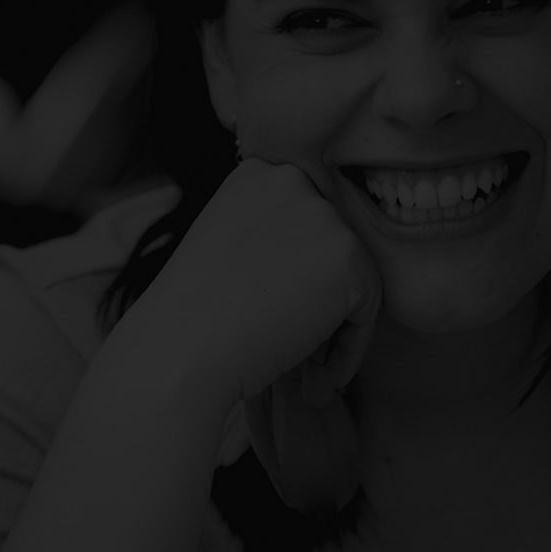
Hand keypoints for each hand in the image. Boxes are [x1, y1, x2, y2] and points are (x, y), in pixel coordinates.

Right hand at [117, 157, 382, 410]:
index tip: (282, 319)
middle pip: (331, 249)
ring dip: (338, 330)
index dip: (300, 278)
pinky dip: (351, 347)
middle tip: (304, 359)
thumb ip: (274, 240)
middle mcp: (292, 181)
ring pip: (355, 279)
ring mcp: (323, 213)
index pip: (304, 225)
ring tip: (310, 377)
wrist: (181, 350)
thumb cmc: (194, 318)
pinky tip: (321, 377)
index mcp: (257, 174)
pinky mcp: (349, 252)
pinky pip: (369, 307)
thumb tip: (322, 269)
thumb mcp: (229, 249)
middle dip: (321, 304)